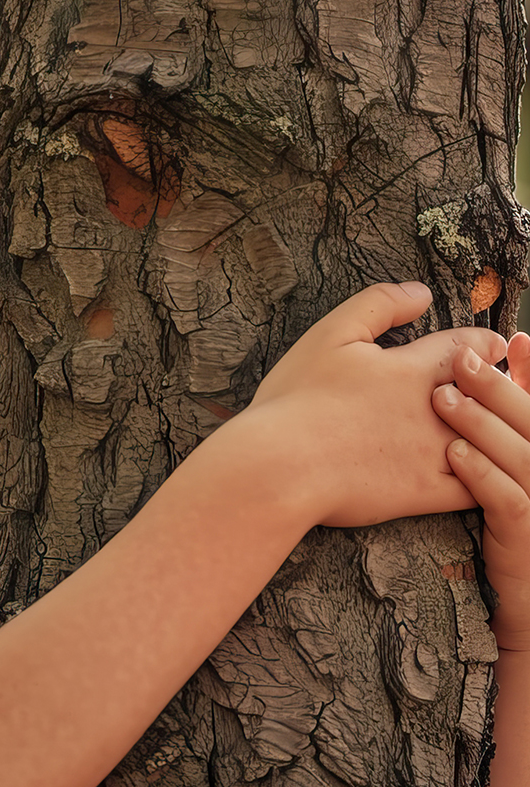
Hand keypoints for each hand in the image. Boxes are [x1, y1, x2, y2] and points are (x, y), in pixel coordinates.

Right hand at [246, 282, 505, 527]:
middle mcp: (436, 410)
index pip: (468, 347)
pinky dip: (490, 479)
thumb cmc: (297, 399)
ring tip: (499, 430)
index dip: (483, 343)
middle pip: (489, 394)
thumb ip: (379, 305)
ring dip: (498, 432)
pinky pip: (478, 488)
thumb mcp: (330, 335)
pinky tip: (489, 477)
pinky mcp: (424, 493)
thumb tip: (422, 293)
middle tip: (505, 384)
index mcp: (414, 368)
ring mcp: (435, 454)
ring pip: (492, 441)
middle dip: (499, 387)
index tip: (492, 346)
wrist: (280, 466)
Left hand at [433, 332, 529, 650]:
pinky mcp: (528, 535)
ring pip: (523, 455)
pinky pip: (507, 499)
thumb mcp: (522, 465)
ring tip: (443, 399)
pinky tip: (452, 453)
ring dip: (482, 424)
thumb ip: (519, 418)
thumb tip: (514, 356)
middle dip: (499, 388)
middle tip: (462, 359)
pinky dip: (481, 472)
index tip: (513, 340)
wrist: (526, 595)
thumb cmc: (519, 521)